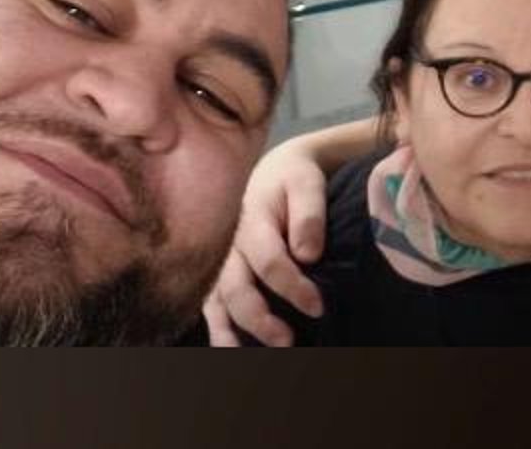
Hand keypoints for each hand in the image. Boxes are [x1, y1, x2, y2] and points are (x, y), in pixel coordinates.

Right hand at [202, 141, 329, 346]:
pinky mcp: (217, 276)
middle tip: (287, 342)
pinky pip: (212, 306)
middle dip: (260, 320)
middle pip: (236, 289)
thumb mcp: (306, 184)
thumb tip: (309, 254)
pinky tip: (229, 351)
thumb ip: (309, 215)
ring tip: (246, 358)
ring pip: (217, 303)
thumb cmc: (294, 180)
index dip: (293, 287)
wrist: (273, 171)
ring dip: (231, 333)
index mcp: (250, 219)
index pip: (269, 260)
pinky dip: (219, 331)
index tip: (318, 307)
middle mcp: (228, 245)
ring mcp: (219, 262)